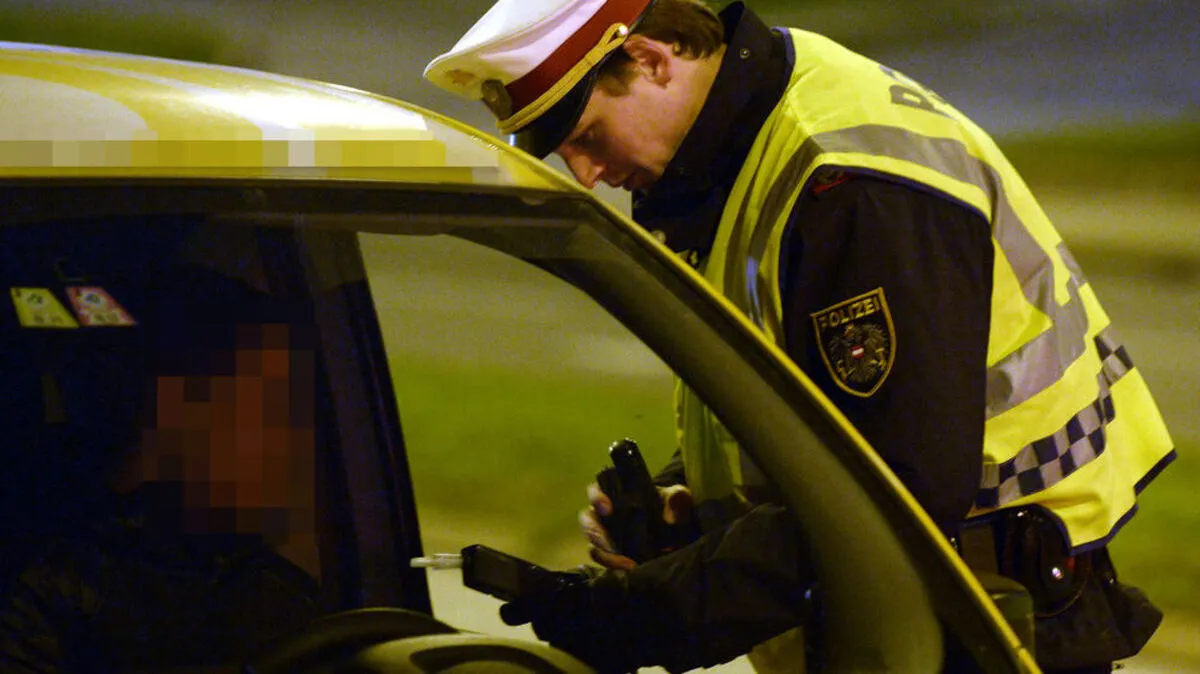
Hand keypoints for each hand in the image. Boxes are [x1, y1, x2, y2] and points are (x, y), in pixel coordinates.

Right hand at [579, 483, 693, 569]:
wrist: (680, 533)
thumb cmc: (673, 507)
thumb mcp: (679, 499)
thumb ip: (676, 499)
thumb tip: (672, 512)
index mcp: (617, 495)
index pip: (596, 491)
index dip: (596, 498)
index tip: (607, 509)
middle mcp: (606, 516)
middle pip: (588, 521)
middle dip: (596, 533)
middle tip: (612, 545)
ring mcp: (608, 537)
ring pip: (593, 545)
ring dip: (605, 555)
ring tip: (626, 563)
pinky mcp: (614, 556)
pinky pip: (604, 562)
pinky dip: (614, 567)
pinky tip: (631, 569)